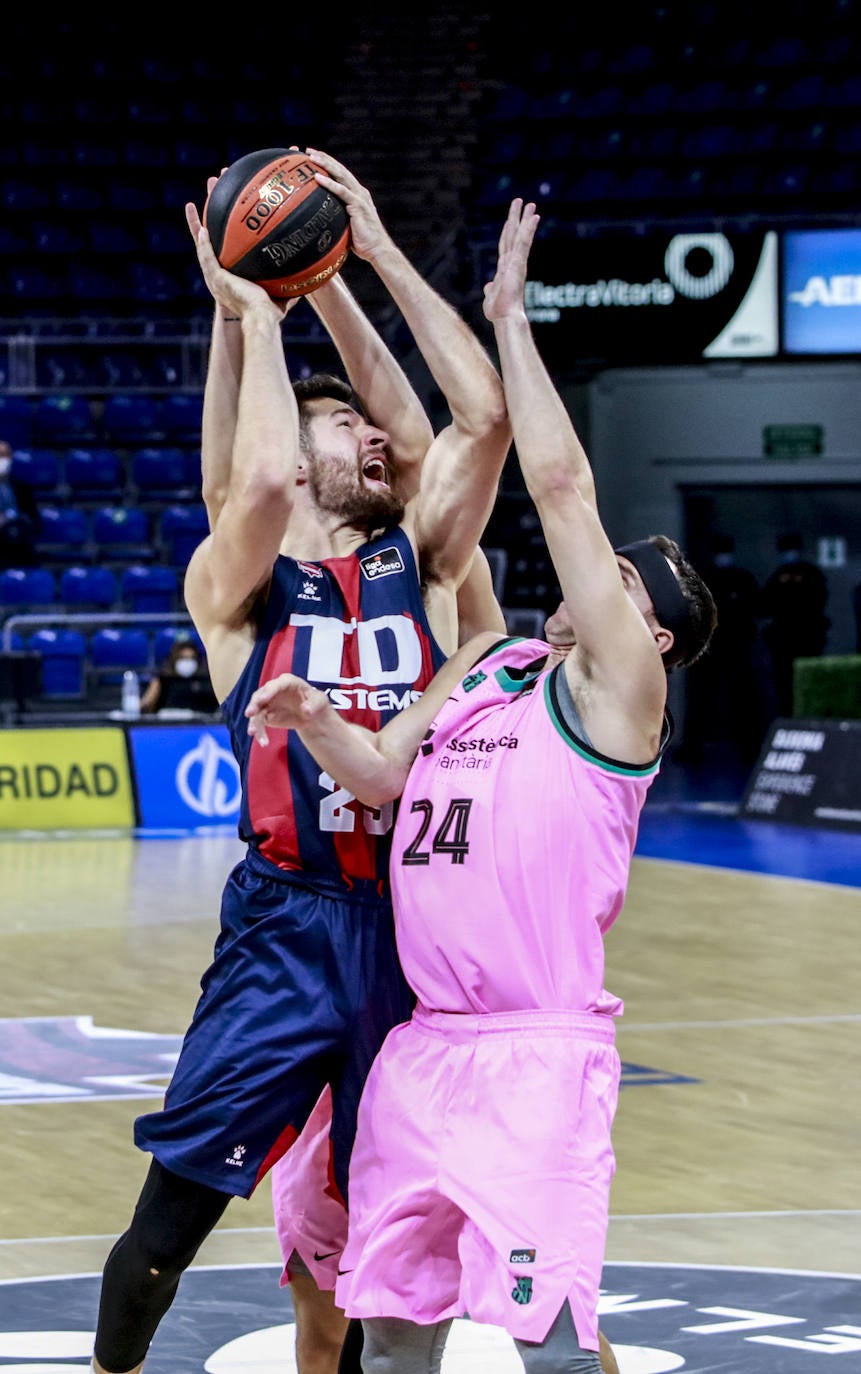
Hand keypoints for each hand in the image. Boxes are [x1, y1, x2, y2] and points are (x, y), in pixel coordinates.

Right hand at [185, 199, 288, 322]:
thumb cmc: (271, 313)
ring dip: (197, 224)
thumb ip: (287, 285)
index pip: (220, 253)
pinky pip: (206, 256)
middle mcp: (218, 279)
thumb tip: (305, 278)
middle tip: (208, 197)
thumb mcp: (281, 294)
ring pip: (202, 245)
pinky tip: (201, 226)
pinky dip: (202, 242)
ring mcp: (215, 279)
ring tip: (192, 206)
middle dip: (204, 221)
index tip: (219, 218)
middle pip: (207, 243)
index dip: (218, 236)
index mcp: (229, 280)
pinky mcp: (216, 279)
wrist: (263, 320)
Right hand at [245, 673, 328, 745]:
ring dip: (254, 722)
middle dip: (254, 705)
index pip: (276, 685)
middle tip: (250, 714)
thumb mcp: (320, 702)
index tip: (262, 700)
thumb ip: (314, 705)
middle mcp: (273, 690)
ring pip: (256, 711)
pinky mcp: (265, 715)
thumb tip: (305, 710)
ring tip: (253, 733)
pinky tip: (263, 742)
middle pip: (260, 695)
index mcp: (288, 682)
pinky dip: (259, 733)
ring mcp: (267, 703)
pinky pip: (258, 723)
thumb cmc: (315, 703)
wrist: (311, 716)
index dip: (269, 691)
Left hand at [305, 147, 391, 261]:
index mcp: (356, 195)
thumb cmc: (362, 243)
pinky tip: (318, 177)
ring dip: (326, 164)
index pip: (340, 175)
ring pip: (341, 175)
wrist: (377, 251)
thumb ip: (337, 219)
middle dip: (325, 158)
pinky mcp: (359, 206)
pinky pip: (342, 192)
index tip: (312, 158)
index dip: (328, 164)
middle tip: (308, 150)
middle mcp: (359, 192)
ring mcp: (359, 197)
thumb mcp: (347, 227)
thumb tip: (320, 223)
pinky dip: (329, 184)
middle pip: (340, 170)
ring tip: (311, 157)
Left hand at [482, 198, 539, 323]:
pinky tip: (534, 217)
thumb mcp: (491, 295)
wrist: (505, 317)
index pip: (506, 244)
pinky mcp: (519, 263)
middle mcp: (512, 262)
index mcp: (505, 267)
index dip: (509, 230)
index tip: (512, 218)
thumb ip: (490, 288)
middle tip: (523, 202)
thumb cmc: (499, 310)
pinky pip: (524, 242)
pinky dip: (529, 229)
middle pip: (514, 235)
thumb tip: (487, 286)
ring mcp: (517, 262)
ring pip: (521, 235)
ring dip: (525, 219)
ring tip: (531, 204)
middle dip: (518, 218)